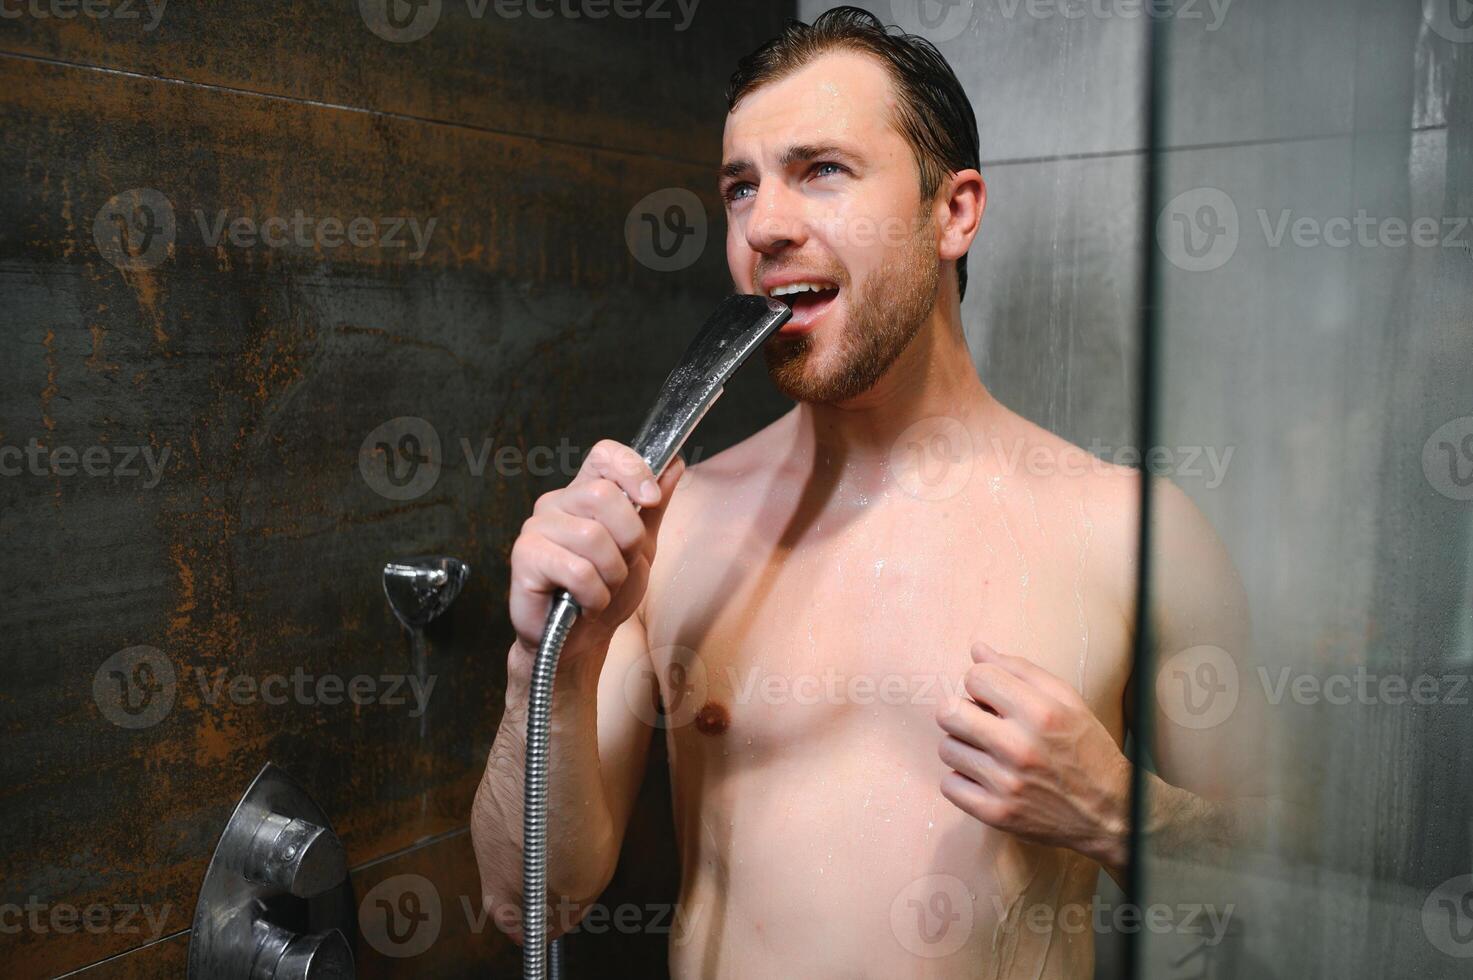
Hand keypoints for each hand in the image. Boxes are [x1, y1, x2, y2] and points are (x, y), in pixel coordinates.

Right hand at [507, 439, 683, 668]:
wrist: (581, 641)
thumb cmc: (607, 591)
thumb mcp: (642, 547)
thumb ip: (654, 506)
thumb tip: (674, 463)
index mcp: (584, 493)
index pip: (604, 454)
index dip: (632, 469)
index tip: (651, 499)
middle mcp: (557, 503)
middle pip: (603, 495)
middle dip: (628, 539)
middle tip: (619, 566)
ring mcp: (536, 528)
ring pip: (592, 536)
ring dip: (611, 574)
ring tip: (601, 589)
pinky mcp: (524, 557)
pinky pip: (577, 570)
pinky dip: (594, 595)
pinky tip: (585, 604)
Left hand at [934, 642, 1131, 871]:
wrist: (1110, 811)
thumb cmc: (1086, 748)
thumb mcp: (1067, 700)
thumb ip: (1020, 670)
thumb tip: (977, 649)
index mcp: (1040, 713)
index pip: (976, 677)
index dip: (981, 683)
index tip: (993, 696)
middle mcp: (1020, 747)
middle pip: (949, 712)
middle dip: (961, 710)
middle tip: (979, 721)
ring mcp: (1006, 783)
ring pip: (946, 748)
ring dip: (962, 746)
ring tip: (987, 751)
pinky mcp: (996, 813)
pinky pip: (949, 785)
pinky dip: (962, 780)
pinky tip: (984, 776)